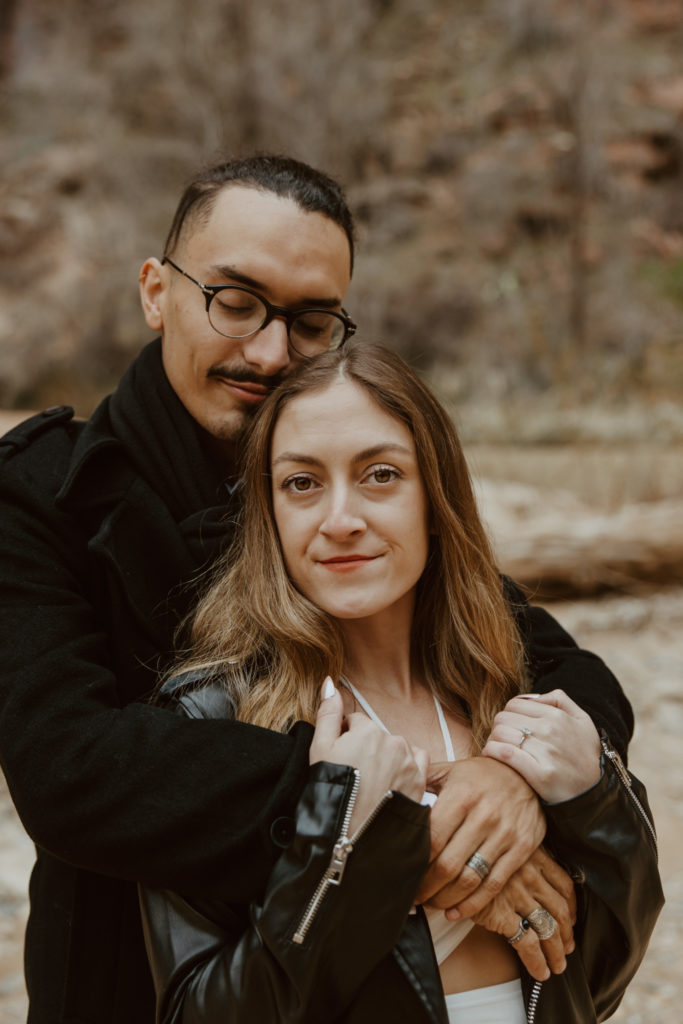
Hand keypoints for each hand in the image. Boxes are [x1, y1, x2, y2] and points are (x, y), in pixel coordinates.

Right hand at [310, 678, 427, 833]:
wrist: (348, 841)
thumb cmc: (330, 793)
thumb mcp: (319, 749)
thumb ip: (327, 712)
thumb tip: (329, 682)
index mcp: (369, 731)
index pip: (357, 724)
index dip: (346, 741)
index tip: (340, 762)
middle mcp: (394, 743)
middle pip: (378, 737)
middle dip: (367, 751)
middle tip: (354, 778)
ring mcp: (410, 764)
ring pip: (398, 750)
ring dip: (387, 760)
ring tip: (371, 786)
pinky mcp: (420, 785)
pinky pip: (417, 765)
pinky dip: (406, 771)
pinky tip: (390, 787)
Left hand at [416, 757, 545, 917]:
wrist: (527, 774)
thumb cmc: (480, 775)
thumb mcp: (450, 770)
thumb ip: (421, 779)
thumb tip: (392, 792)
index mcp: (462, 795)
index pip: (432, 838)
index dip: (415, 862)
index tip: (402, 874)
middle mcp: (484, 816)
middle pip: (448, 864)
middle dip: (426, 887)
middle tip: (412, 897)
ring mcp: (505, 834)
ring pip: (470, 879)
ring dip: (446, 899)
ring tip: (431, 904)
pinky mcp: (522, 848)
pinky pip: (494, 884)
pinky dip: (472, 904)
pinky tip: (455, 912)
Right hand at [471, 847, 575, 981]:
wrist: (444, 850)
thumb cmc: (471, 843)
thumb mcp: (499, 840)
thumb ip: (516, 854)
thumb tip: (530, 876)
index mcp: (532, 854)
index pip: (564, 883)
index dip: (571, 903)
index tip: (572, 917)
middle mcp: (529, 873)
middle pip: (560, 909)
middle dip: (567, 933)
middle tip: (568, 948)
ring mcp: (516, 894)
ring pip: (548, 928)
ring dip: (557, 951)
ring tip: (558, 966)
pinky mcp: (500, 913)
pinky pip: (527, 943)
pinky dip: (537, 961)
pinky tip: (540, 972)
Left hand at [483, 689, 601, 803]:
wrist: (595, 794)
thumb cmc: (585, 756)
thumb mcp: (583, 721)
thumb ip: (560, 700)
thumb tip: (534, 697)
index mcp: (557, 715)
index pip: (514, 704)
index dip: (507, 714)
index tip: (510, 727)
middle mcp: (550, 730)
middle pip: (503, 718)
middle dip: (498, 728)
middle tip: (502, 740)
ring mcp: (545, 751)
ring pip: (500, 734)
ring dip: (493, 741)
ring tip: (498, 750)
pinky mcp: (539, 773)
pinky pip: (504, 753)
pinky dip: (492, 752)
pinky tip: (493, 757)